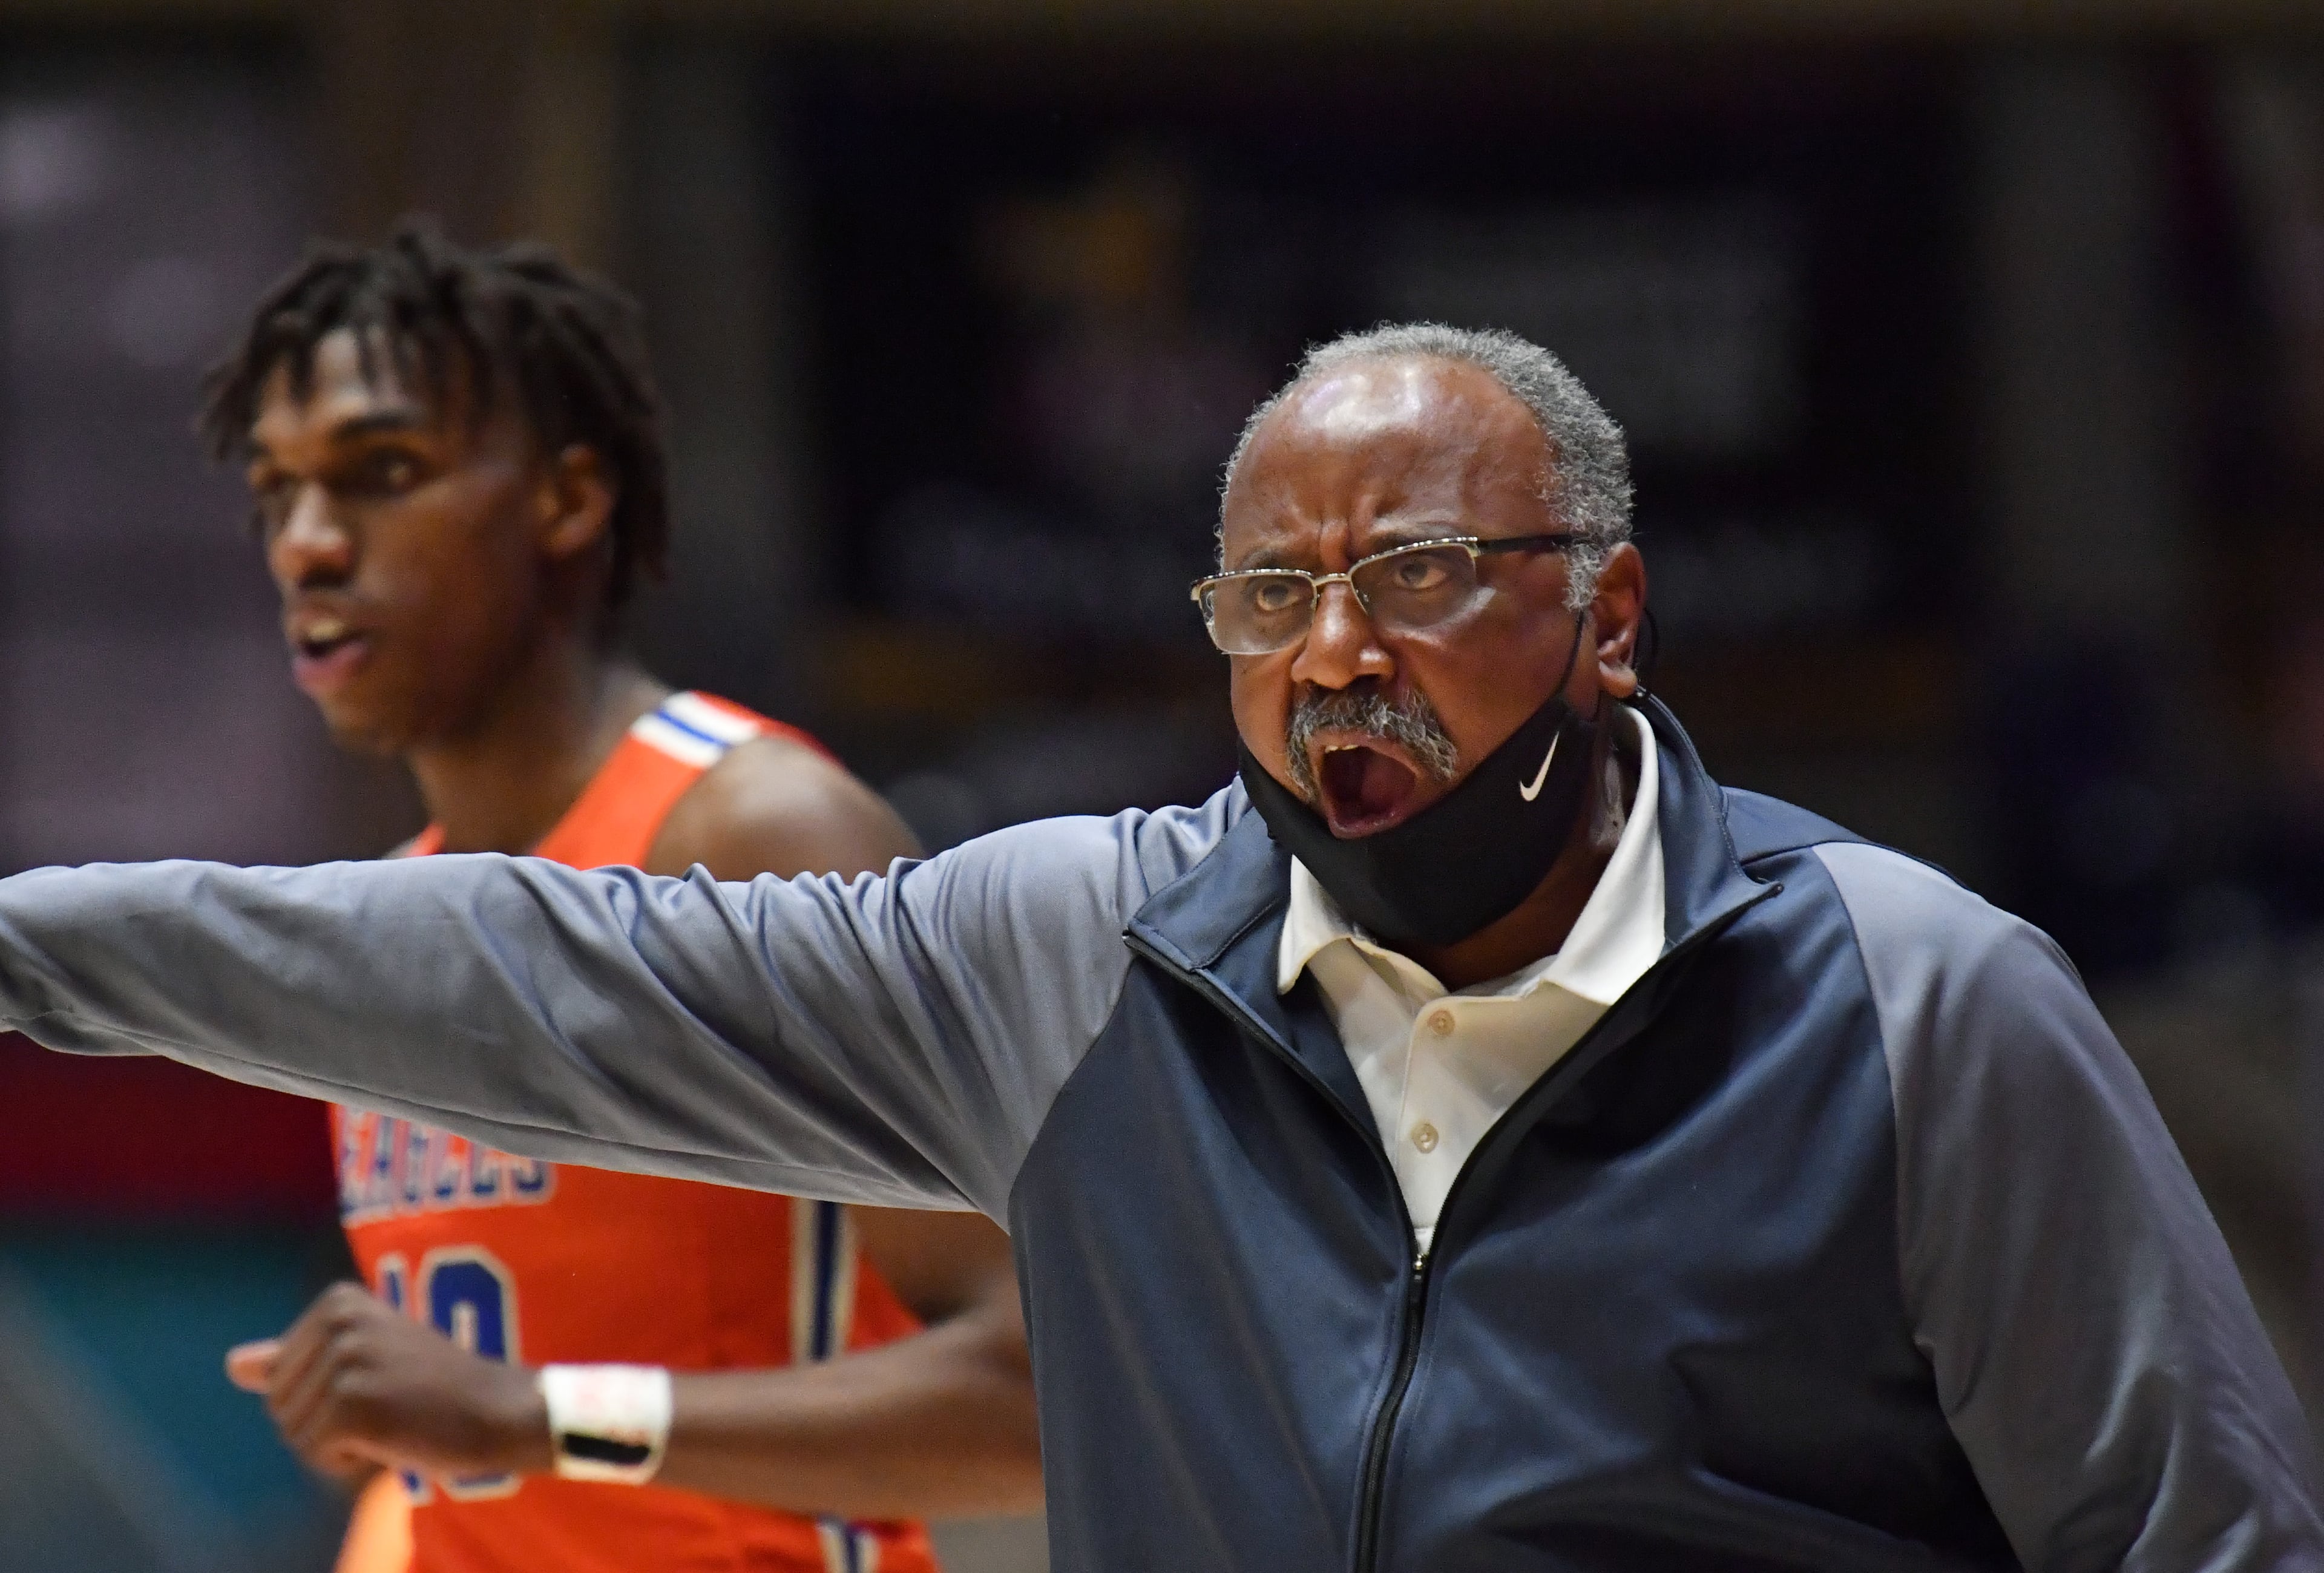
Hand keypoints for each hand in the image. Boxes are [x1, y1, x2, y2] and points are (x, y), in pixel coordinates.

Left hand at [225, 1282, 550, 1481]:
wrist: (496, 1408)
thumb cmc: (432, 1387)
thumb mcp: (364, 1361)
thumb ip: (297, 1360)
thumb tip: (232, 1364)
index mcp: (340, 1302)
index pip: (279, 1375)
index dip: (323, 1397)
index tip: (380, 1382)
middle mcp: (339, 1321)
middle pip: (279, 1404)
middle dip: (324, 1423)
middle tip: (387, 1405)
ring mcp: (347, 1360)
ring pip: (294, 1432)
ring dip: (338, 1444)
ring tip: (391, 1419)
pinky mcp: (353, 1403)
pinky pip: (316, 1454)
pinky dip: (350, 1462)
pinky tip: (391, 1439)